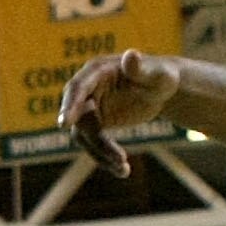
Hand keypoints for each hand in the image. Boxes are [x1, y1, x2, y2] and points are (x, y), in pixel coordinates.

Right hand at [58, 51, 178, 178]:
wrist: (162, 90)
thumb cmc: (160, 76)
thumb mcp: (156, 74)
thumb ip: (141, 67)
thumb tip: (131, 55)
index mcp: (97, 72)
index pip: (77, 88)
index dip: (69, 105)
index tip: (64, 124)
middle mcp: (87, 90)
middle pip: (79, 118)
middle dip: (94, 139)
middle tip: (115, 157)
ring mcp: (89, 109)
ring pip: (85, 136)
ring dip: (102, 154)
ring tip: (123, 167)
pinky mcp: (96, 125)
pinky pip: (94, 145)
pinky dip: (106, 159)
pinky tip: (123, 171)